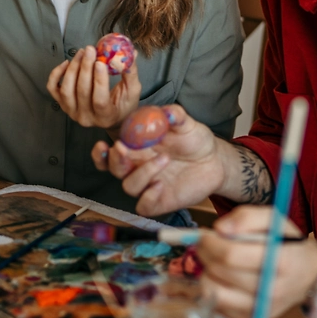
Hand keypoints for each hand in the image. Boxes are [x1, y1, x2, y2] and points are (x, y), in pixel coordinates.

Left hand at [47, 45, 140, 129]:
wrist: (110, 118)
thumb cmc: (123, 105)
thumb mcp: (133, 91)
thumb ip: (131, 73)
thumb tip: (131, 52)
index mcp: (106, 117)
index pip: (100, 100)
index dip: (99, 81)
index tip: (101, 62)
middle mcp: (86, 117)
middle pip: (82, 92)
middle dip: (85, 68)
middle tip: (90, 50)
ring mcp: (72, 112)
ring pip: (67, 90)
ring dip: (73, 68)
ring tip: (82, 53)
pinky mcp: (62, 104)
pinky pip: (53, 88)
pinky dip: (56, 74)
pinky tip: (66, 63)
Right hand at [90, 104, 227, 216]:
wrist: (215, 160)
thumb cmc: (194, 140)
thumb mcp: (186, 124)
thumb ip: (175, 115)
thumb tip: (166, 112)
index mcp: (137, 147)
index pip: (110, 152)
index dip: (101, 152)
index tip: (103, 144)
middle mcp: (138, 166)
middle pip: (114, 169)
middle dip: (115, 160)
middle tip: (123, 148)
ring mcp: (147, 185)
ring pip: (129, 185)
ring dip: (142, 172)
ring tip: (164, 159)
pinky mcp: (159, 201)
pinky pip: (144, 206)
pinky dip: (147, 197)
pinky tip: (159, 185)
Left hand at [196, 205, 316, 317]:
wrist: (308, 275)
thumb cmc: (289, 244)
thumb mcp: (275, 220)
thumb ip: (248, 216)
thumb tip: (220, 228)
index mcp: (280, 262)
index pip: (232, 254)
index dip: (211, 242)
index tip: (205, 234)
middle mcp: (271, 290)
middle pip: (221, 272)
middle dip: (206, 254)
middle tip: (205, 244)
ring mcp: (260, 309)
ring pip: (214, 292)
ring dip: (207, 272)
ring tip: (216, 261)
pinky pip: (217, 305)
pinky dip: (215, 288)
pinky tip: (224, 277)